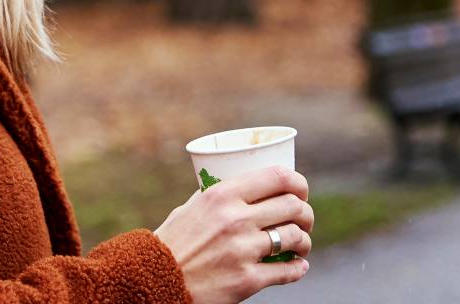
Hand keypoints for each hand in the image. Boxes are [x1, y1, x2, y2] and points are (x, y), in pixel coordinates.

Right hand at [153, 166, 314, 303]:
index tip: (301, 192)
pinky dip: (298, 269)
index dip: (299, 183)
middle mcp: (236, 219)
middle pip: (293, 207)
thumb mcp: (190, 209)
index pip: (277, 177)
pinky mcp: (246, 280)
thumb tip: (241, 187)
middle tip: (305, 221)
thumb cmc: (171, 244)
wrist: (152, 282)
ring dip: (305, 242)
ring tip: (302, 246)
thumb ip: (216, 197)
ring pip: (295, 238)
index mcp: (222, 195)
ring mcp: (243, 250)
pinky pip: (287, 271)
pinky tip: (299, 266)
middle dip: (306, 214)